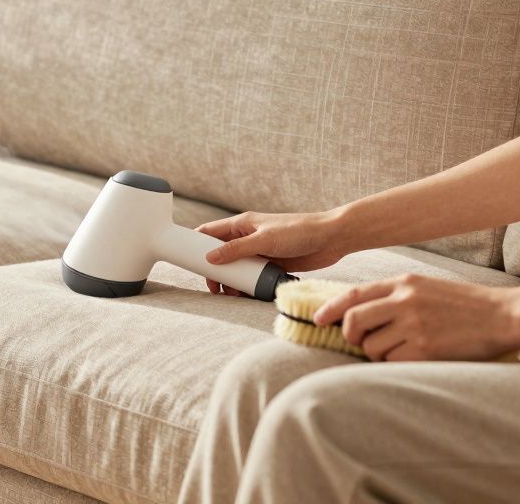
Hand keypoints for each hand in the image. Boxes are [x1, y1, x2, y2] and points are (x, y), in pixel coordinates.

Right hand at [196, 210, 348, 294]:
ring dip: (231, 280)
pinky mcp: (272, 264)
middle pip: (221, 254)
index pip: (210, 232)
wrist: (332, 239)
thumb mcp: (264, 240)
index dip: (196, 244)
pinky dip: (247, 285)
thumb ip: (236, 249)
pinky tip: (246, 294)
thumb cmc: (299, 231)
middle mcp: (248, 237)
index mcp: (242, 224)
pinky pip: (252, 276)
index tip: (187, 260)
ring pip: (236, 268)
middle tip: (213, 287)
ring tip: (230, 294)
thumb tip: (210, 258)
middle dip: (214, 270)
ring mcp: (260, 251)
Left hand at [312, 274, 517, 360]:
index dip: (330, 308)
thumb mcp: (425, 288)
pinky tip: (416, 358)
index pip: (354, 294)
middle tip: (358, 342)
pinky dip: (397, 364)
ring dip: (379, 353)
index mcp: (403, 283)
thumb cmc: (464, 305)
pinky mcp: (425, 350)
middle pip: (353, 321)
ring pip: (372, 347)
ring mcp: (414, 326)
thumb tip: (357, 313)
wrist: (503, 316)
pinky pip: (392, 363)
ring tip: (403, 349)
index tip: (318, 319)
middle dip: (350, 335)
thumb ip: (394, 296)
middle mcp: (404, 301)